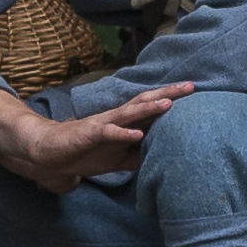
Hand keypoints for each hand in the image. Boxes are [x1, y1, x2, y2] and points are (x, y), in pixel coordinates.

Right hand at [0, 82, 192, 193]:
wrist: (51, 153)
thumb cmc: (84, 153)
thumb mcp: (119, 158)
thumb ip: (138, 156)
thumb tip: (162, 160)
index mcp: (124, 123)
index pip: (152, 109)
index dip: (173, 100)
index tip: (195, 94)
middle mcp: (116, 119)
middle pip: (145, 102)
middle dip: (168, 94)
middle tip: (191, 86)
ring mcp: (103, 125)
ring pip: (129, 112)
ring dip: (149, 107)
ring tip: (170, 102)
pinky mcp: (89, 134)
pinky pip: (108, 132)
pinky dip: (123, 132)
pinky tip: (138, 133)